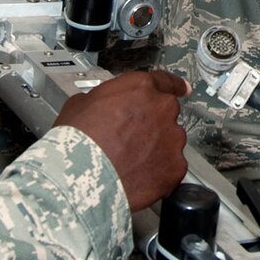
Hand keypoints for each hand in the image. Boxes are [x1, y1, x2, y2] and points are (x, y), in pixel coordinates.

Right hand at [57, 70, 188, 209]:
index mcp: (141, 88)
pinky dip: (158, 173)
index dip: (174, 86)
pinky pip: (171, 168)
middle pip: (166, 114)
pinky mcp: (175, 167)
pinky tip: (138, 178)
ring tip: (130, 163)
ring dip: (155, 150)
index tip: (182, 89)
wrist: (82, 177)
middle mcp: (162, 109)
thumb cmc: (77, 141)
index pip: (164, 81)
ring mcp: (172, 139)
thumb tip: (100, 107)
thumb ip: (101, 100)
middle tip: (130, 140)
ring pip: (170, 142)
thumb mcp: (79, 105)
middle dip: (153, 125)